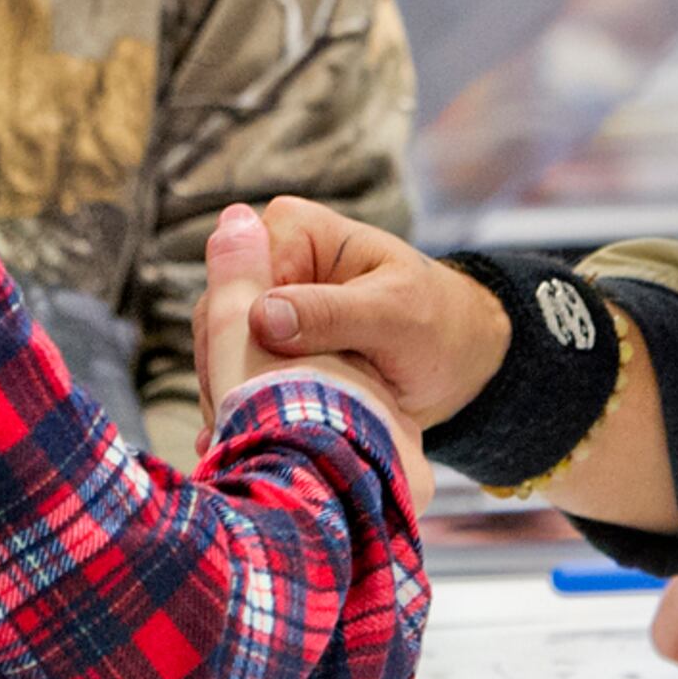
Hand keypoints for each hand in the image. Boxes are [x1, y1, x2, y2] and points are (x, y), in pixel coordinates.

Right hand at [198, 203, 432, 512]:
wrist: (458, 362)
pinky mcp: (268, 350)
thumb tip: (262, 317)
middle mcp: (269, 263)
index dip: (237, 339)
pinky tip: (248, 448)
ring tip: (251, 447)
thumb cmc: (438, 323)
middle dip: (232, 378)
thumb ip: (332, 313)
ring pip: (221, 358)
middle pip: (218, 324)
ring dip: (236, 402)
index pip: (237, 283)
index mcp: (293, 230)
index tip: (253, 391)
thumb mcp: (395, 316)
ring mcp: (264, 309)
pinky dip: (244, 414)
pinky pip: (237, 380)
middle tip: (252, 432)